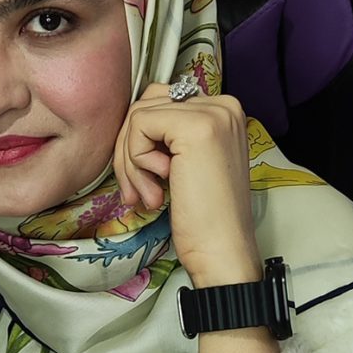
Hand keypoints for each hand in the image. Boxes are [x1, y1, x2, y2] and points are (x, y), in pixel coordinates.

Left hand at [113, 83, 261, 287]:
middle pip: (145, 105)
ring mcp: (212, 113)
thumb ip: (166, 136)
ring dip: (130, 161)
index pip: (159, 102)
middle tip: (137, 192)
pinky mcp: (195, 127)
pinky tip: (157, 188)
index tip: (144, 182)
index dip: (139, 142)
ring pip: (138, 116)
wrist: (221, 250)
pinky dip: (135, 160)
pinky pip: (138, 125)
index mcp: (223, 111)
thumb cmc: (203, 216)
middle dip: (129, 151)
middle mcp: (223, 105)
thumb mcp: (186, 163)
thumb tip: (129, 121)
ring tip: (147, 195)